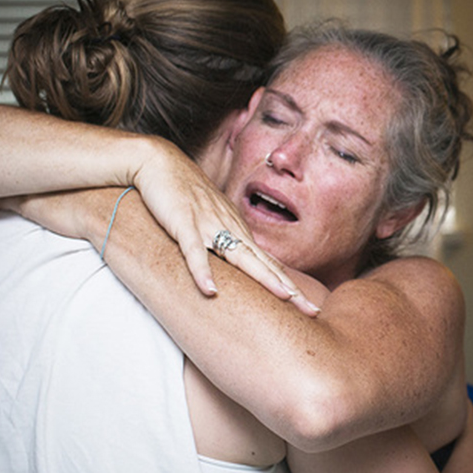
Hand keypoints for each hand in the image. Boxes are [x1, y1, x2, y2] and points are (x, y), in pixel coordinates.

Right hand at [130, 139, 317, 314]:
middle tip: (312, 310)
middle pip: (264, 263)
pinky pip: (194, 251)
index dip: (289, 285)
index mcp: (236, 230)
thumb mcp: (210, 220)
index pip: (268, 262)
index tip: (309, 306)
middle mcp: (229, 228)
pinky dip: (202, 271)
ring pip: (240, 256)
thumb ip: (223, 241)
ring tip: (284, 298)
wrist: (160, 162)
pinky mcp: (183, 223)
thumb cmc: (184, 192)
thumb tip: (235, 266)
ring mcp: (208, 225)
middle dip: (289, 288)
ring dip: (263, 278)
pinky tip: (210, 291)